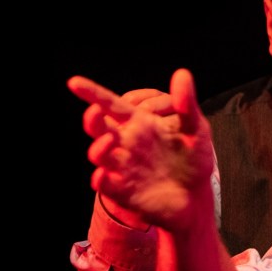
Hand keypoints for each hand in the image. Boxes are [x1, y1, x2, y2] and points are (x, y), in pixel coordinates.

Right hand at [68, 68, 214, 231]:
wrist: (196, 197)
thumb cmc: (194, 159)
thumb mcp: (195, 129)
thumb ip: (186, 104)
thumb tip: (182, 73)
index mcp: (140, 124)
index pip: (112, 105)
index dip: (93, 93)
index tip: (74, 82)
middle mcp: (126, 143)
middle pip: (100, 128)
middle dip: (93, 120)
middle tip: (95, 111)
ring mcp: (122, 167)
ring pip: (99, 155)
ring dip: (98, 148)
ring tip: (108, 141)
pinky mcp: (123, 190)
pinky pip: (105, 184)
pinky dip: (101, 179)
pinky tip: (104, 175)